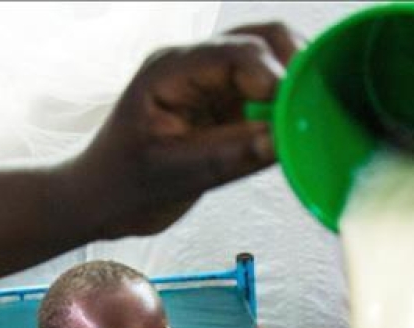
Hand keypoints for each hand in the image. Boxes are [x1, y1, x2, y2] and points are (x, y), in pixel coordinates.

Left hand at [72, 23, 302, 238]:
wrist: (100, 201)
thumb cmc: (121, 185)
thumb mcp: (172, 175)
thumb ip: (227, 156)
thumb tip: (279, 141)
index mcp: (170, 70)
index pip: (233, 54)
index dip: (271, 75)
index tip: (291, 110)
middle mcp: (193, 65)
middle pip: (260, 40)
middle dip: (293, 68)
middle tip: (313, 109)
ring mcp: (211, 82)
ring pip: (270, 60)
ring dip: (294, 84)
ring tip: (309, 119)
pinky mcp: (224, 105)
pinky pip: (266, 93)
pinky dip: (287, 106)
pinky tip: (297, 130)